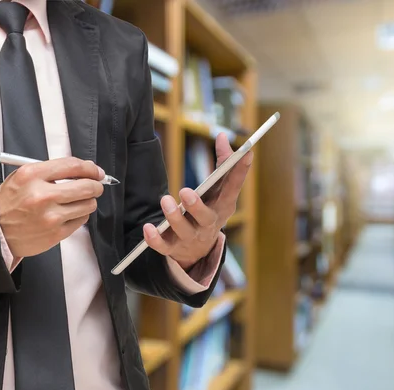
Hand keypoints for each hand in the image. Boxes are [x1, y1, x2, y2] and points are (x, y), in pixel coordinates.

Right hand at [0, 157, 104, 256]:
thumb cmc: (10, 203)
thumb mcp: (23, 177)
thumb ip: (52, 171)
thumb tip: (85, 169)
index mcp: (32, 175)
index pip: (73, 166)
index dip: (90, 168)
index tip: (96, 171)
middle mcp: (42, 195)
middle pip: (86, 186)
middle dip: (96, 185)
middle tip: (95, 186)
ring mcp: (50, 216)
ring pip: (88, 204)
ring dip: (88, 201)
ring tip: (79, 200)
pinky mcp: (56, 233)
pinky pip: (82, 220)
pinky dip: (80, 215)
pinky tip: (69, 213)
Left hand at [143, 133, 252, 268]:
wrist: (199, 250)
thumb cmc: (210, 208)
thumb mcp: (219, 189)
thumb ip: (222, 162)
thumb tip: (222, 135)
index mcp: (223, 206)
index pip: (233, 189)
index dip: (240, 171)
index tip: (245, 153)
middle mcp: (209, 224)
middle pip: (205, 217)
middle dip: (196, 206)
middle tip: (185, 191)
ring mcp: (191, 238)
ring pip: (183, 231)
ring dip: (173, 217)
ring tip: (165, 200)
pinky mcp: (174, 248)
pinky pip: (164, 247)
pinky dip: (155, 239)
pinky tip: (148, 227)